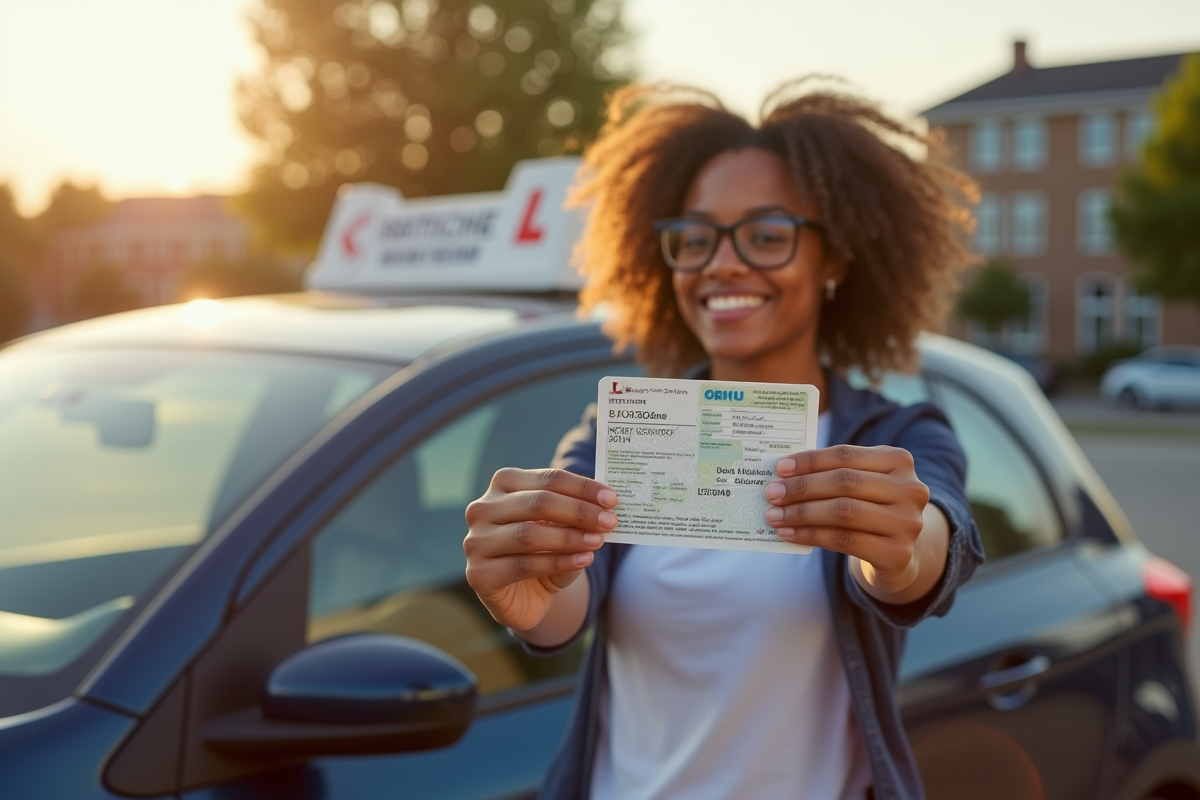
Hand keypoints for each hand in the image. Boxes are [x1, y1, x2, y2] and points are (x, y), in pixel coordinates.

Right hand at [464, 468, 617, 631]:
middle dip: (579, 511)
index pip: (547, 478)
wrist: (525, 595)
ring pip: (528, 534)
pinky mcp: (479, 574)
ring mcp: (475, 541)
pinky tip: (582, 560)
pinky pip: (524, 565)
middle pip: (537, 502)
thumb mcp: (561, 527)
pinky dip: (558, 562)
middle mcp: (482, 509)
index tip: (612, 499)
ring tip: (598, 541)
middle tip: (609, 521)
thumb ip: (576, 514)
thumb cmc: (544, 551)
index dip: (582, 487)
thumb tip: (606, 505)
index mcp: (503, 485)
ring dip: (569, 537)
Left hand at [764, 445, 936, 597]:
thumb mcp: (862, 485)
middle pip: (845, 482)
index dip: (811, 460)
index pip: (847, 455)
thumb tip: (784, 475)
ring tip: (775, 516)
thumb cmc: (870, 510)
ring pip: (844, 512)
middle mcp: (910, 489)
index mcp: (899, 461)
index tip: (780, 468)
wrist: (898, 554)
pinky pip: (845, 540)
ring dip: (802, 513)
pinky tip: (789, 534)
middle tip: (772, 494)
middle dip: (802, 488)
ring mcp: (907, 523)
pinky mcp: (898, 553)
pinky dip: (811, 536)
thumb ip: (833, 474)